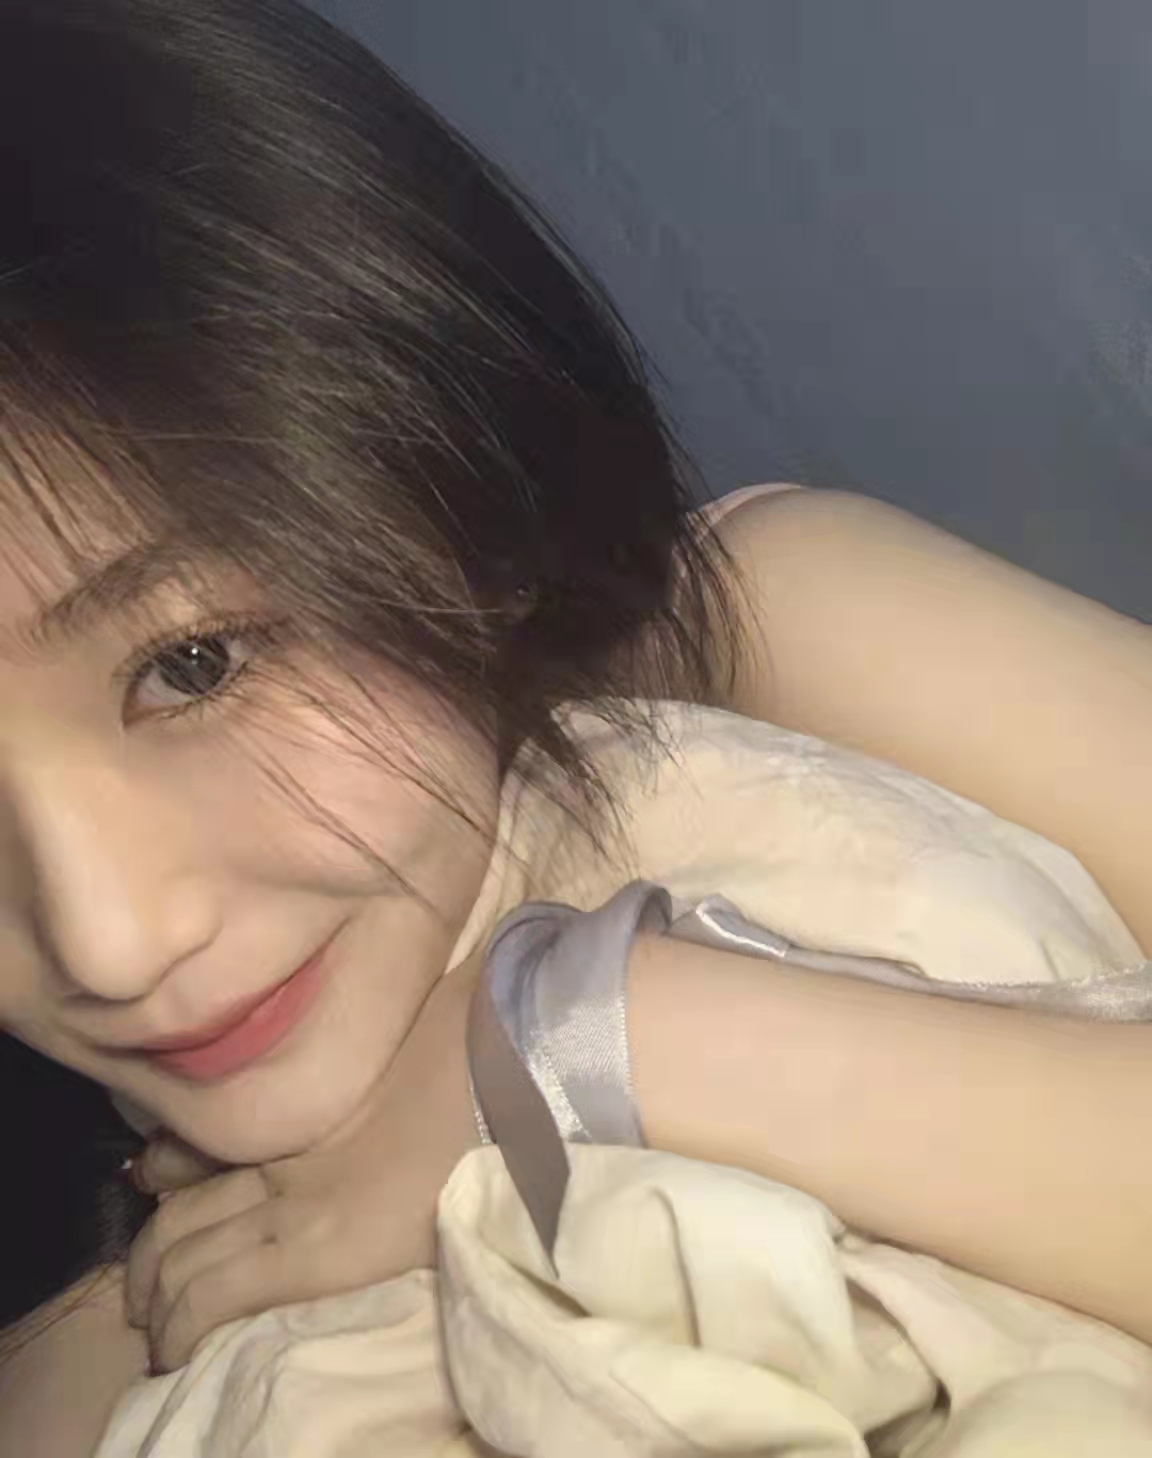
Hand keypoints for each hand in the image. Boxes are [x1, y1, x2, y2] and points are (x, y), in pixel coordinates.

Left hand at [124, 957, 480, 1371]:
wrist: (529, 1069)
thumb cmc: (490, 1048)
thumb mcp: (417, 1051)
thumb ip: (368, 1061)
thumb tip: (374, 1037)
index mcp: (307, 1098)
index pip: (203, 1142)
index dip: (170, 1169)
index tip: (162, 1189)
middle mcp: (287, 1146)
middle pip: (184, 1201)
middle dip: (153, 1248)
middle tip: (147, 1283)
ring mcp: (300, 1197)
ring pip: (184, 1251)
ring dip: (157, 1290)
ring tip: (155, 1322)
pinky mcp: (320, 1249)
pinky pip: (216, 1293)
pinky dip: (181, 1324)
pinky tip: (172, 1349)